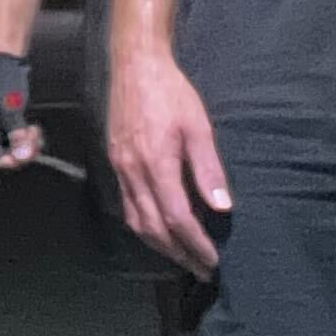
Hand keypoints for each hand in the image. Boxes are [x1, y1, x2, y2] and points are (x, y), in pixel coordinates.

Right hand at [0, 50, 37, 167]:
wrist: (8, 62)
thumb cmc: (3, 79)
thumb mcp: (10, 106)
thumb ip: (15, 132)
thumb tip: (20, 154)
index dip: (6, 160)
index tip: (21, 156)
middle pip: (3, 155)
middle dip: (21, 150)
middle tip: (33, 137)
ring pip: (13, 150)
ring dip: (28, 144)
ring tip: (35, 131)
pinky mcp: (6, 126)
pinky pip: (18, 142)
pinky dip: (28, 139)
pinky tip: (34, 129)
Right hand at [103, 45, 231, 273]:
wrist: (135, 66)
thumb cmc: (172, 93)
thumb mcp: (198, 127)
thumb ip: (208, 170)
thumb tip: (221, 208)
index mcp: (156, 163)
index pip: (176, 217)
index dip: (195, 243)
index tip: (212, 260)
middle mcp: (133, 172)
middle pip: (153, 227)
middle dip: (179, 253)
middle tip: (201, 269)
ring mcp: (120, 168)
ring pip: (136, 221)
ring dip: (160, 245)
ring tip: (183, 256)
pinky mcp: (114, 163)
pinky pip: (127, 206)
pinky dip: (145, 226)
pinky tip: (160, 229)